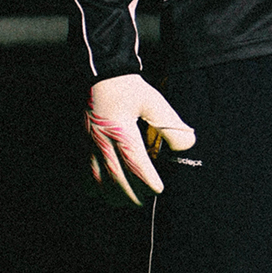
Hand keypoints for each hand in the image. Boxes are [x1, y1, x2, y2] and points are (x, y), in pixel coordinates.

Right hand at [86, 75, 195, 205]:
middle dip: (132, 194)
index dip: (147, 180)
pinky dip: (94, 188)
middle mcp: (103, 140)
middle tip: (145, 199)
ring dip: (113, 195)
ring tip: (128, 199)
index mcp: (122, 129)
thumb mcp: (153, 101)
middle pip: (116, 178)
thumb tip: (188, 144)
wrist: (101, 73)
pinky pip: (84, 175)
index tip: (158, 189)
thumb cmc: (128, 87)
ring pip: (97, 182)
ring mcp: (90, 145)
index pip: (135, 162)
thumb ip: (170, 123)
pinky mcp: (82, 145)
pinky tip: (105, 191)